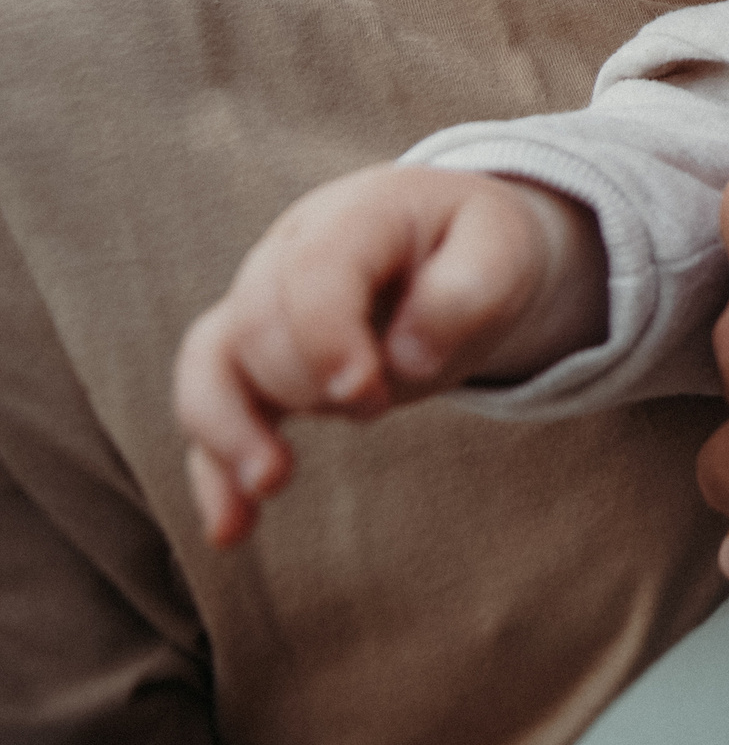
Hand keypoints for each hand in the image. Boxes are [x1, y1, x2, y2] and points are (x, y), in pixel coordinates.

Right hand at [173, 165, 607, 546]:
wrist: (460, 248)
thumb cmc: (481, 248)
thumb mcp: (502, 252)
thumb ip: (466, 291)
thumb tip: (408, 357)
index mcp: (357, 216)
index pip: (313, 271)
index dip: (326, 336)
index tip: (366, 392)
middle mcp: (290, 253)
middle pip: (260, 323)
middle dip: (309, 380)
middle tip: (378, 405)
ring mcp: (263, 306)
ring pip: (213, 365)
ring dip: (231, 430)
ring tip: (272, 482)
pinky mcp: (257, 361)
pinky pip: (210, 411)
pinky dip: (215, 469)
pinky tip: (232, 529)